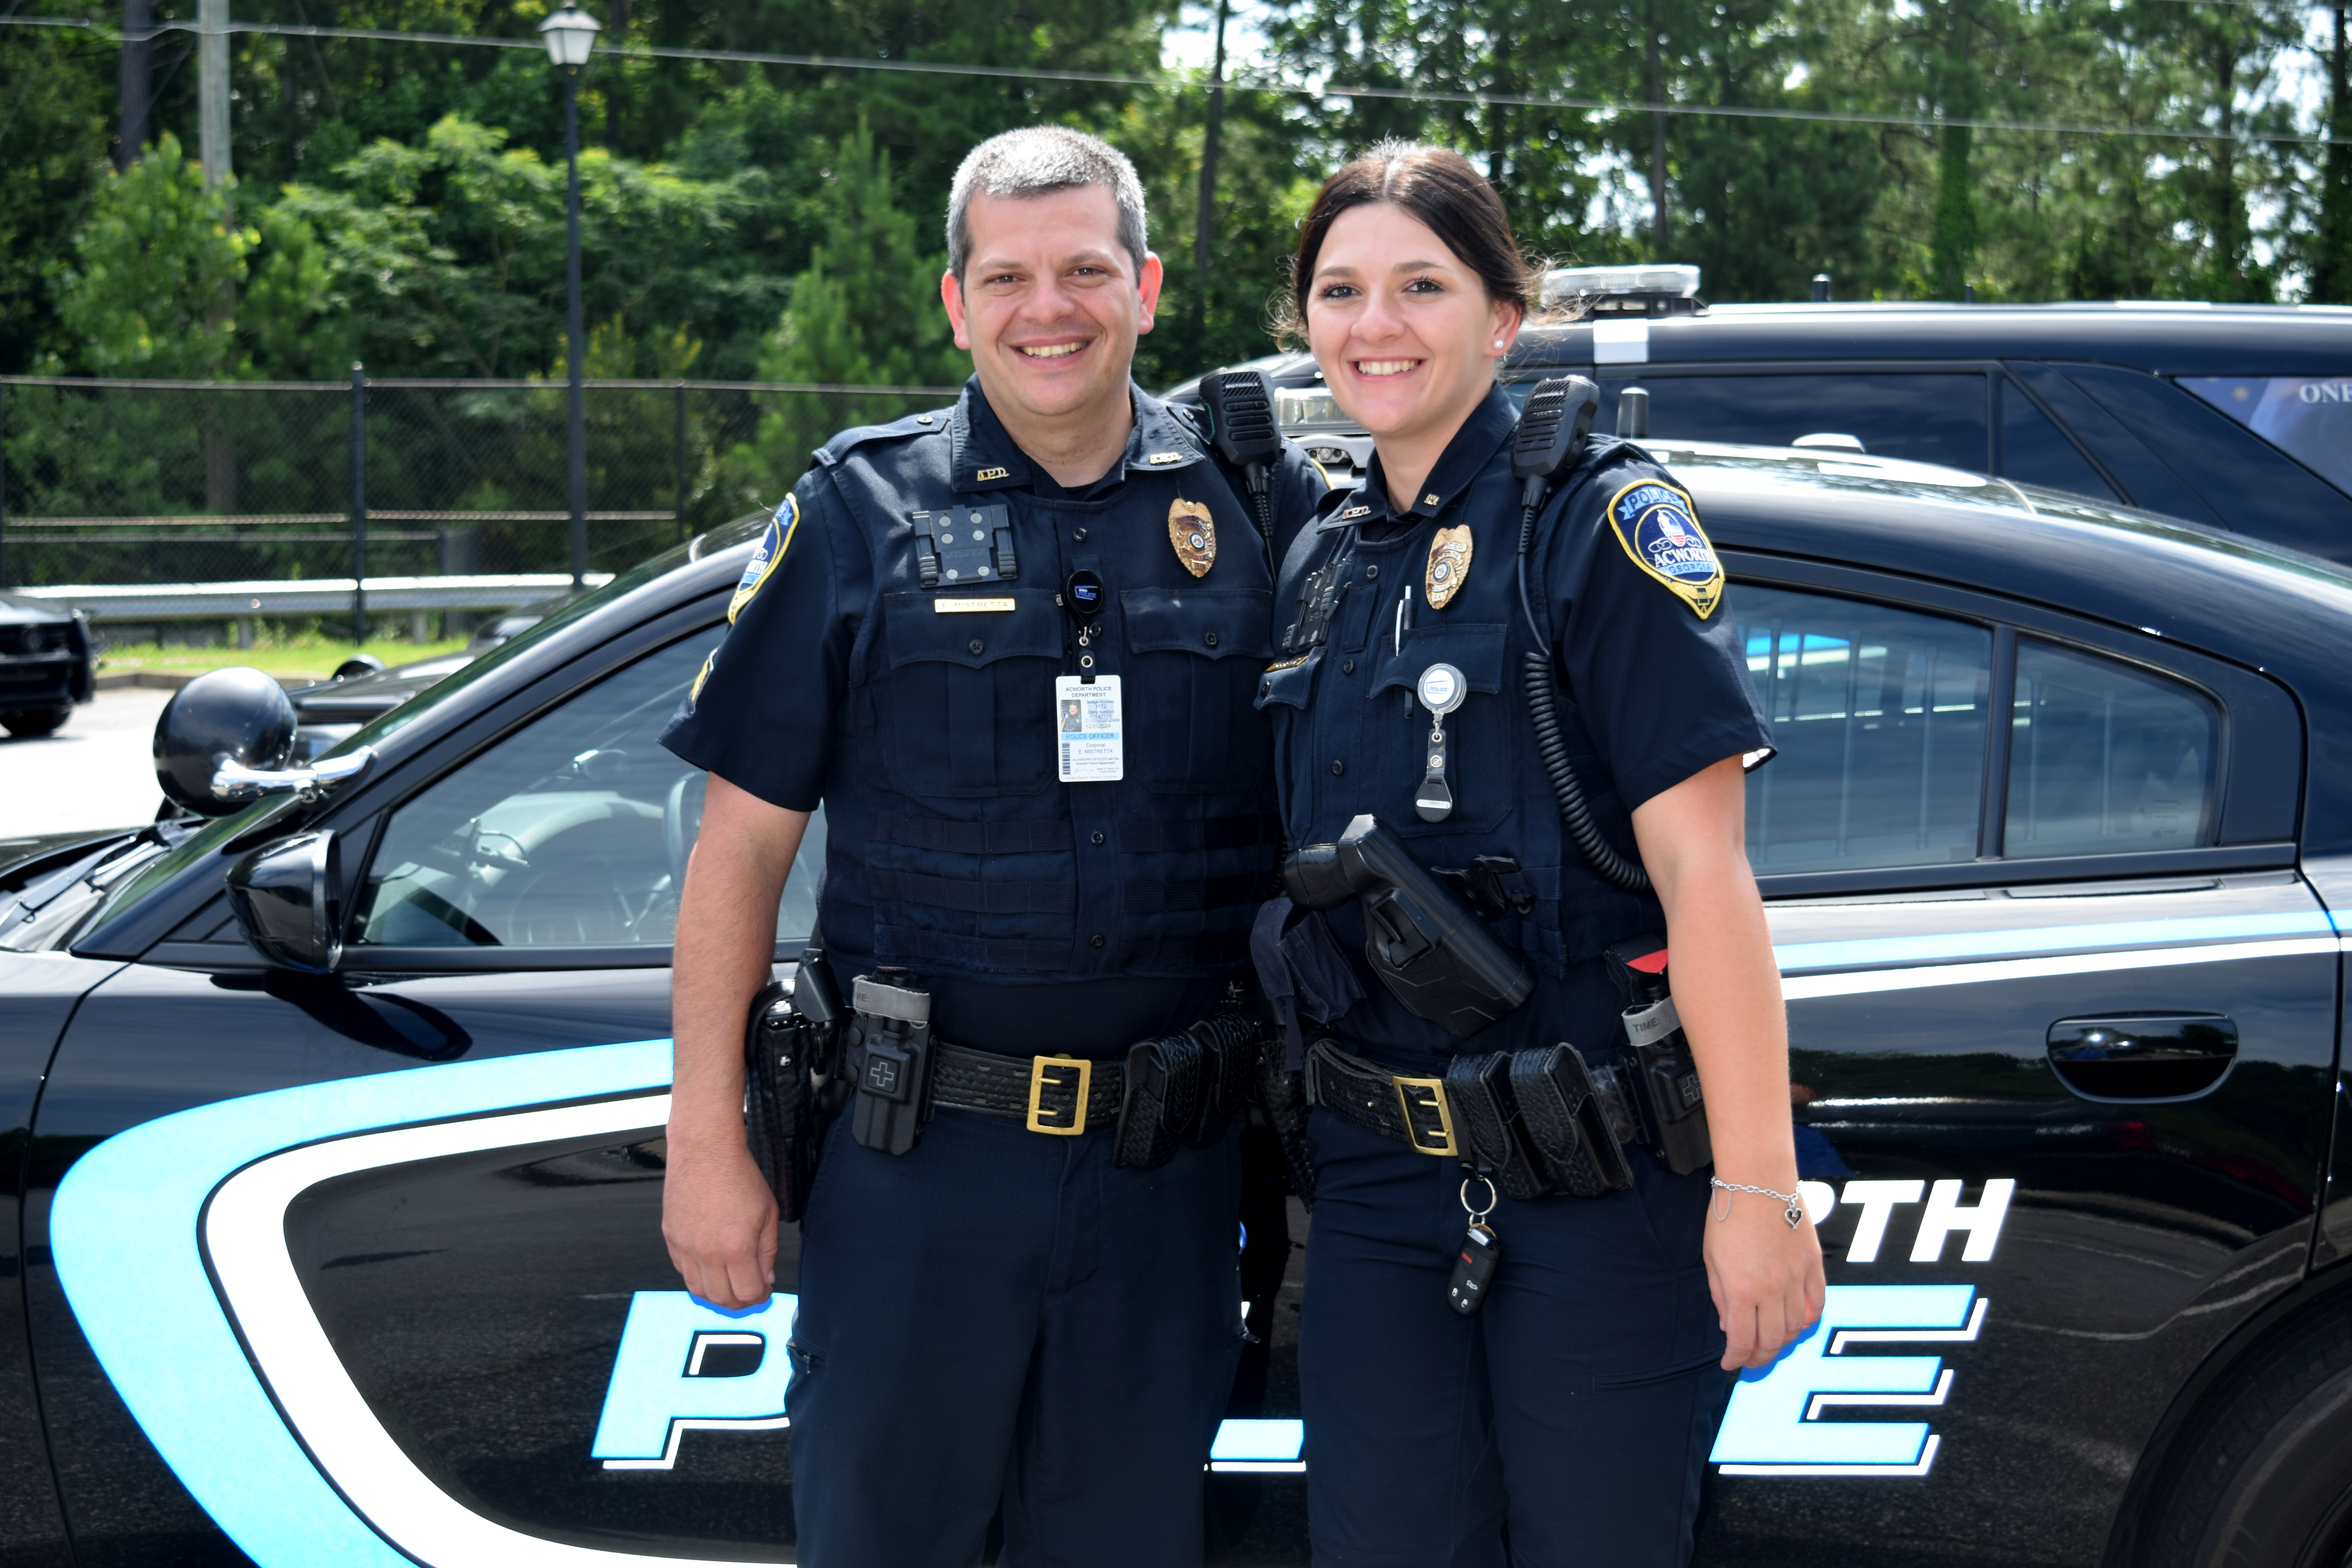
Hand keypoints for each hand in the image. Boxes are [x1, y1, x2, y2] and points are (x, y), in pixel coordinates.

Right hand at [661, 1126, 778, 1309]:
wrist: (705, 1151)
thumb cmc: (738, 1175)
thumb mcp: (768, 1213)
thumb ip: (767, 1250)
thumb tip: (766, 1278)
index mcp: (736, 1247)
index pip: (747, 1293)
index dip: (759, 1297)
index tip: (764, 1291)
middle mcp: (706, 1252)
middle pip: (720, 1298)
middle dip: (739, 1301)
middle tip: (749, 1292)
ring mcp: (685, 1246)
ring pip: (697, 1290)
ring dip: (716, 1294)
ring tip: (729, 1285)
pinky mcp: (671, 1237)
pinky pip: (682, 1270)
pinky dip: (697, 1276)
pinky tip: (710, 1267)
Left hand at [1703, 1184, 1825, 1370]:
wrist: (1758, 1182)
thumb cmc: (1728, 1215)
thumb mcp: (1711, 1259)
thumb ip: (1721, 1297)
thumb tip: (1728, 1327)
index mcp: (1741, 1290)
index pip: (1742, 1340)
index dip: (1736, 1358)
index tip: (1730, 1364)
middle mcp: (1772, 1290)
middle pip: (1773, 1341)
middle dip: (1760, 1357)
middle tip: (1751, 1359)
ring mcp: (1796, 1279)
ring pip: (1797, 1327)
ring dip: (1784, 1340)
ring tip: (1771, 1340)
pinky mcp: (1813, 1266)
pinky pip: (1816, 1304)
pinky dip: (1808, 1319)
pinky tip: (1797, 1322)